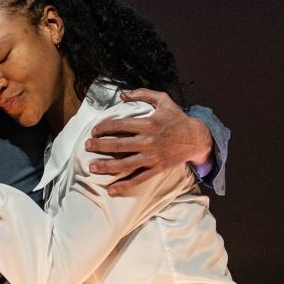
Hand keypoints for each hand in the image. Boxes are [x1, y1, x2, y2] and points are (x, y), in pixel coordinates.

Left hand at [86, 88, 210, 196]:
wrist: (196, 138)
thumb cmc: (177, 118)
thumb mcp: (163, 100)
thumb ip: (143, 94)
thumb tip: (122, 94)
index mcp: (148, 123)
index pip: (120, 125)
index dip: (104, 128)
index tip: (94, 131)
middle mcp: (148, 141)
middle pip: (118, 145)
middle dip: (100, 146)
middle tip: (87, 146)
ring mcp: (152, 157)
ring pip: (125, 164)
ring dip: (107, 167)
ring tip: (92, 167)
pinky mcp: (157, 169)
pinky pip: (138, 179)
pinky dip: (124, 185)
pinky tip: (111, 190)